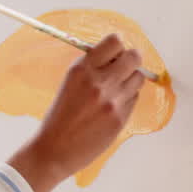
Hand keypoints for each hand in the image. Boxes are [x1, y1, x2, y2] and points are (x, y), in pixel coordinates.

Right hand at [8, 33, 145, 191]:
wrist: (54, 150)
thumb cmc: (59, 118)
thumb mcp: (69, 84)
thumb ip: (91, 69)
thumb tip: (114, 56)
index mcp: (81, 69)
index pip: (114, 41)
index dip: (118, 46)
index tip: (115, 53)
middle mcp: (98, 81)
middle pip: (134, 56)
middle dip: (131, 60)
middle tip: (123, 68)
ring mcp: (112, 100)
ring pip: (138, 77)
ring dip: (130, 80)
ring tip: (116, 90)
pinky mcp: (120, 117)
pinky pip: (134, 98)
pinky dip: (127, 99)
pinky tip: (112, 107)